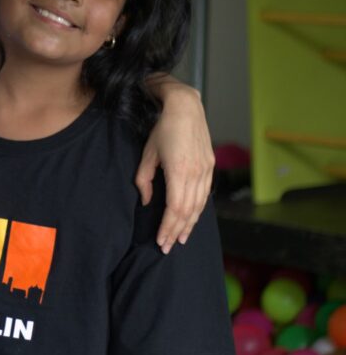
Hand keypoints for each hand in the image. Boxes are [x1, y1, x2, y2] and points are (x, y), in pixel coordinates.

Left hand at [135, 84, 213, 253]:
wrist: (186, 108)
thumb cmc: (162, 129)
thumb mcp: (147, 154)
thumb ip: (144, 180)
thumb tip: (146, 202)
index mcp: (179, 172)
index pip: (175, 209)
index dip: (168, 227)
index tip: (161, 241)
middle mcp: (196, 174)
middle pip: (188, 212)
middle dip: (177, 231)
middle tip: (168, 247)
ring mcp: (206, 171)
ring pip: (199, 206)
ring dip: (189, 224)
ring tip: (180, 238)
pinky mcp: (210, 167)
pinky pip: (205, 195)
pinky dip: (198, 210)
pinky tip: (191, 219)